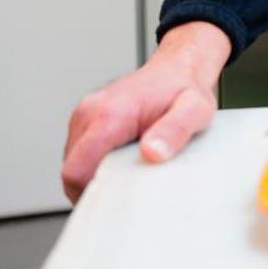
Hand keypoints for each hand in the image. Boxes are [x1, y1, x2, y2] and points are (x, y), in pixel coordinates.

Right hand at [61, 21, 230, 202]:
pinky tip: (124, 159)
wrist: (179, 67)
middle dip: (96, 187)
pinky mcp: (87, 119)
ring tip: (130, 169)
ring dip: (97, 174)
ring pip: (75, 163)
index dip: (92, 194)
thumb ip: (175, 131)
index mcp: (110, 114)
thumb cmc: (185, 88)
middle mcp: (90, 112)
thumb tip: (152, 154)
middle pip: (72, 170)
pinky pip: (81, 153)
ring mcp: (85, 115)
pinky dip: (97, 163)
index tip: (118, 201)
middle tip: (129, 188)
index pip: (76, 171)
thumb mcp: (195, 110)